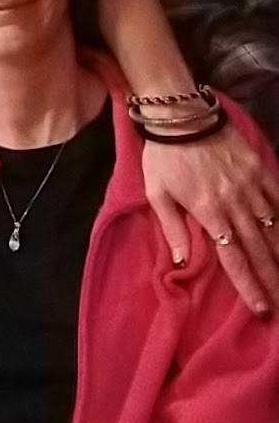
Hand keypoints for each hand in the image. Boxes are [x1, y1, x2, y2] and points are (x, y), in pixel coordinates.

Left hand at [143, 122, 278, 313]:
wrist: (181, 114)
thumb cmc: (164, 155)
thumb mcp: (156, 193)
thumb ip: (172, 227)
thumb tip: (181, 261)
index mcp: (207, 213)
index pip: (233, 257)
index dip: (249, 285)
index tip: (262, 308)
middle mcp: (234, 203)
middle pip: (259, 249)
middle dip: (274, 279)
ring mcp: (250, 185)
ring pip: (274, 227)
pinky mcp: (259, 168)